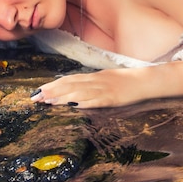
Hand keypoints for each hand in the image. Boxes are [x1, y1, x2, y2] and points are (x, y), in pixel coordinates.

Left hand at [31, 68, 149, 107]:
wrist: (147, 81)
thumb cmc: (128, 82)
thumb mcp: (108, 79)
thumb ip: (93, 84)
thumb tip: (77, 90)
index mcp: (95, 76)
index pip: (70, 79)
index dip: (53, 84)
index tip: (39, 90)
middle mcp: (96, 81)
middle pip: (70, 84)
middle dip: (52, 91)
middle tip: (35, 97)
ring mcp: (104, 89)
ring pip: (80, 92)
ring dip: (62, 96)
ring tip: (48, 101)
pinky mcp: (113, 98)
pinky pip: (96, 100)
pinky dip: (83, 102)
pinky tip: (73, 105)